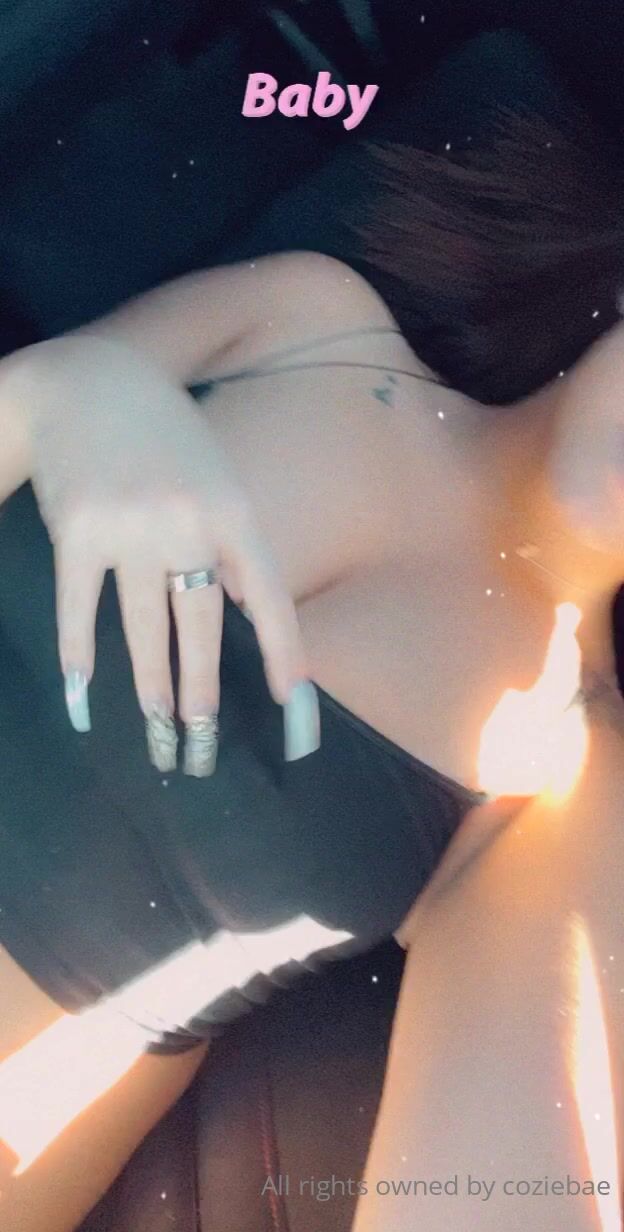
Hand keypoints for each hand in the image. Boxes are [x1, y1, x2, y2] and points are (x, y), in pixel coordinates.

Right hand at [11, 334, 318, 773]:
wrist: (87, 381)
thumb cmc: (162, 432)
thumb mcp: (216, 475)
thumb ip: (229, 540)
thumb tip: (240, 602)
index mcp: (231, 510)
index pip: (267, 594)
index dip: (283, 650)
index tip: (292, 702)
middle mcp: (186, 523)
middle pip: (199, 624)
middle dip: (201, 690)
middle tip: (200, 742)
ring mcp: (129, 528)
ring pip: (143, 626)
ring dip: (151, 685)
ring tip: (157, 729)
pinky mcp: (77, 531)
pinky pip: (80, 606)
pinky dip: (78, 654)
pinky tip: (82, 696)